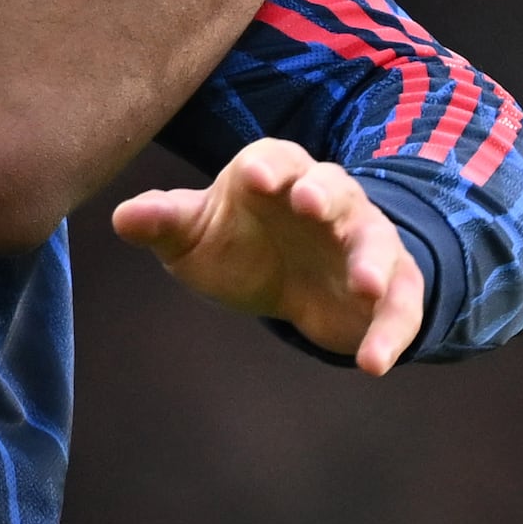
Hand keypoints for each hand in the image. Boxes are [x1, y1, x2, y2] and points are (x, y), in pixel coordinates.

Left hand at [114, 137, 426, 372]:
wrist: (286, 282)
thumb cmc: (234, 244)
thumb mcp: (192, 236)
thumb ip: (163, 223)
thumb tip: (123, 217)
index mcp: (275, 176)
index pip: (273, 159)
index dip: (266, 167)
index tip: (252, 178)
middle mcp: (327, 199)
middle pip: (332, 189)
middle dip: (323, 196)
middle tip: (310, 205)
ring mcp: (362, 240)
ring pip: (375, 243)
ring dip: (372, 262)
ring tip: (367, 286)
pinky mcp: (390, 285)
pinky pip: (399, 305)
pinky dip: (390, 332)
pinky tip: (374, 364)